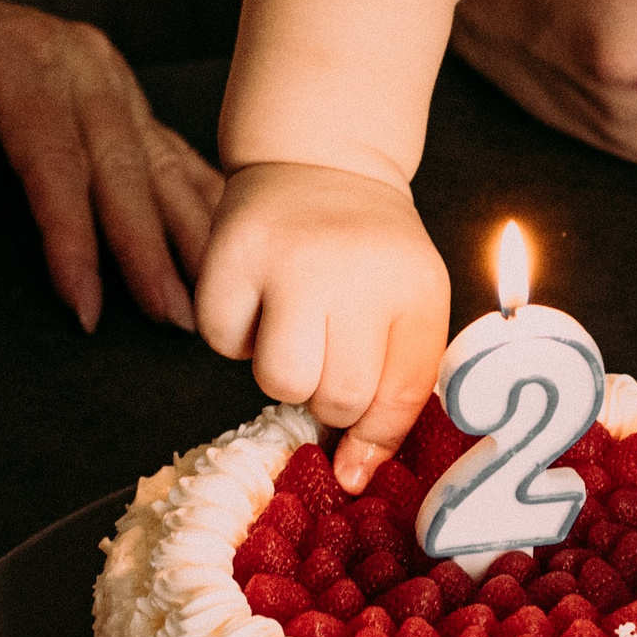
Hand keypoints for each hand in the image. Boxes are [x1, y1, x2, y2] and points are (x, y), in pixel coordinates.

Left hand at [0, 0, 220, 325]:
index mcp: (18, 59)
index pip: (56, 161)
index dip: (73, 239)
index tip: (86, 306)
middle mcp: (78, 61)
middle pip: (123, 165)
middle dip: (151, 249)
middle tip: (174, 320)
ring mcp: (109, 74)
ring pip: (160, 160)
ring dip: (190, 231)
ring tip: (213, 296)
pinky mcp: (122, 93)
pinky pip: (170, 150)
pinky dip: (200, 199)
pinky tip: (226, 242)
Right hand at [195, 162, 450, 489]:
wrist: (321, 160)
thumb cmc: (370, 253)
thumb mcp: (410, 306)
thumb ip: (397, 391)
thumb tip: (351, 477)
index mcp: (413, 286)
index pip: (400, 396)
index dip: (373, 439)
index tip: (354, 463)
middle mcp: (353, 269)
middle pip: (336, 397)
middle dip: (329, 394)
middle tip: (329, 349)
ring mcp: (287, 258)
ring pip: (279, 381)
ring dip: (284, 372)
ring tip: (297, 326)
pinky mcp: (229, 253)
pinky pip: (222, 343)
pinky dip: (237, 336)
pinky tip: (260, 298)